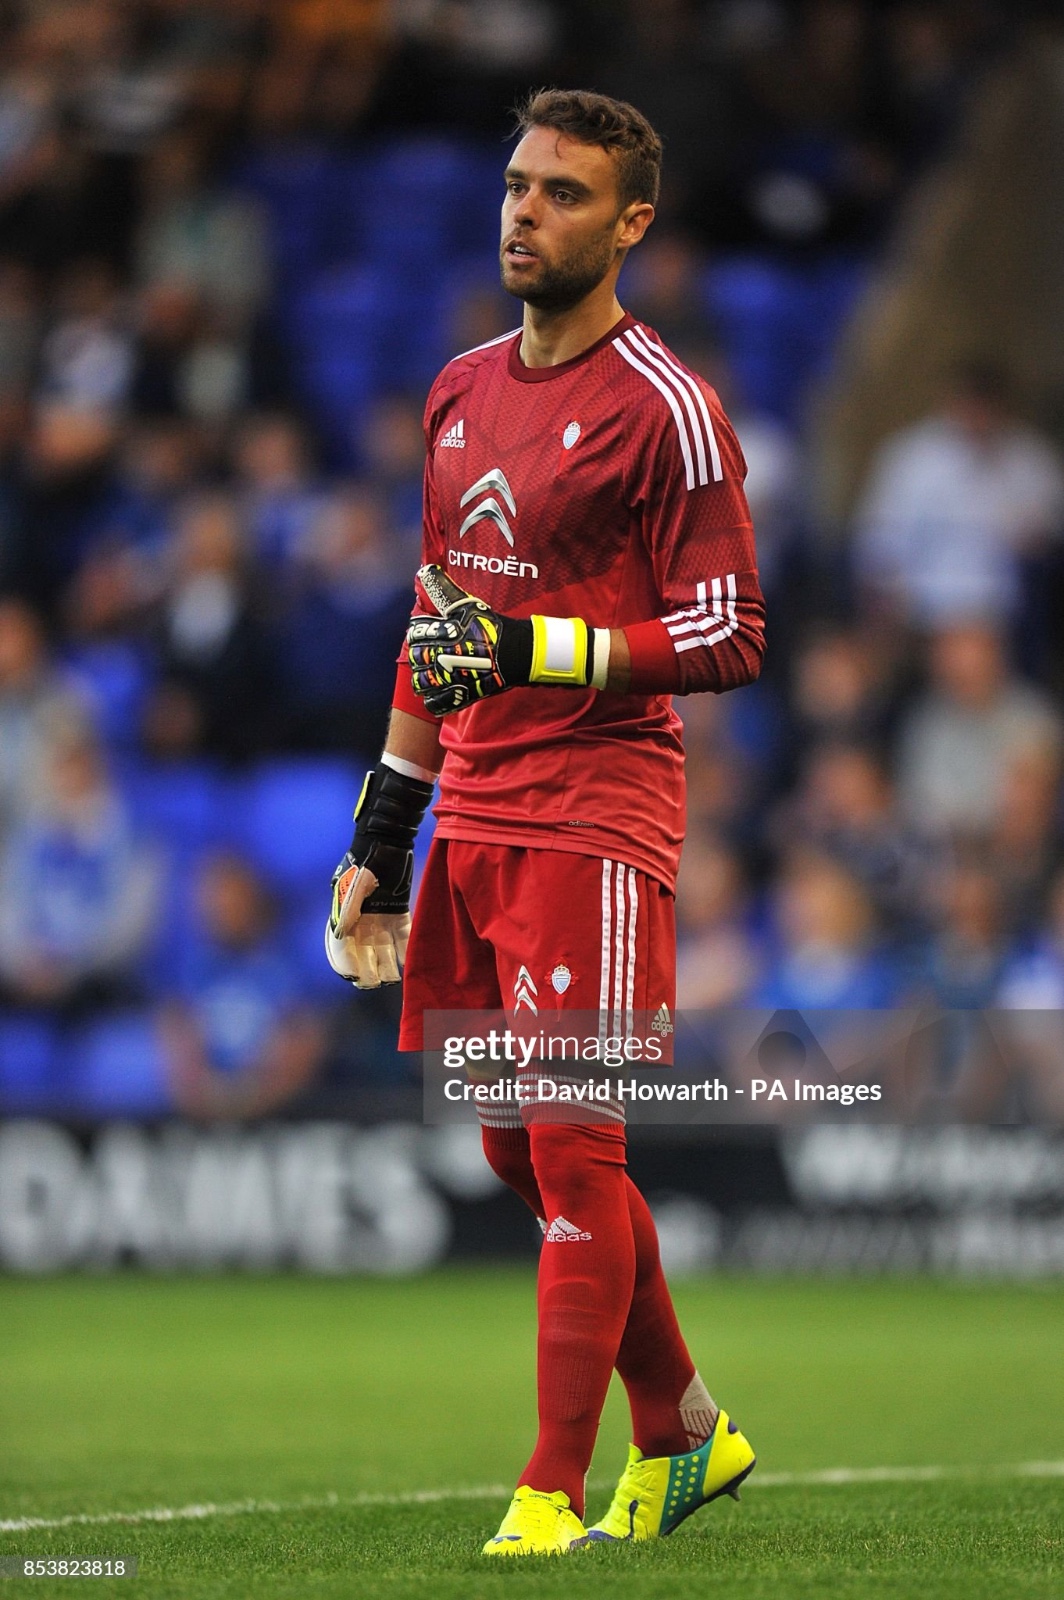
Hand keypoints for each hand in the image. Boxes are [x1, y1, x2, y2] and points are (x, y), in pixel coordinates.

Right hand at [324, 764, 433, 988]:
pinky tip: (406, 961)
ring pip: (380, 948)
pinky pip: (400, 936)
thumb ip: (349, 908)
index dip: (344, 963)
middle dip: (365, 969)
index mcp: (343, 913)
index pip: (339, 945)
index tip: (352, 976)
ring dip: (385, 964)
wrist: (388, 839)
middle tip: (373, 982)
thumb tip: (339, 935)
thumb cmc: (367, 858)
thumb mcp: (356, 883)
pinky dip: (402, 949)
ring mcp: (378, 917)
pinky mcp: (397, 912)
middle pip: (360, 952)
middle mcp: (360, 919)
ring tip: (392, 977)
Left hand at [408, 565, 604, 714]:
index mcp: (444, 633)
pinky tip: (436, 691)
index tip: (427, 632)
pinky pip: (436, 703)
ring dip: (422, 677)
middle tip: (428, 652)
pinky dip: (433, 699)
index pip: (415, 634)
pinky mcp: (462, 694)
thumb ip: (444, 589)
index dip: (418, 632)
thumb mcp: (467, 605)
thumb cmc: (492, 627)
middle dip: (419, 654)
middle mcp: (444, 656)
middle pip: (415, 658)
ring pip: (421, 682)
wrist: (518, 652)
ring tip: (430, 671)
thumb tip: (425, 570)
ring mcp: (452, 678)